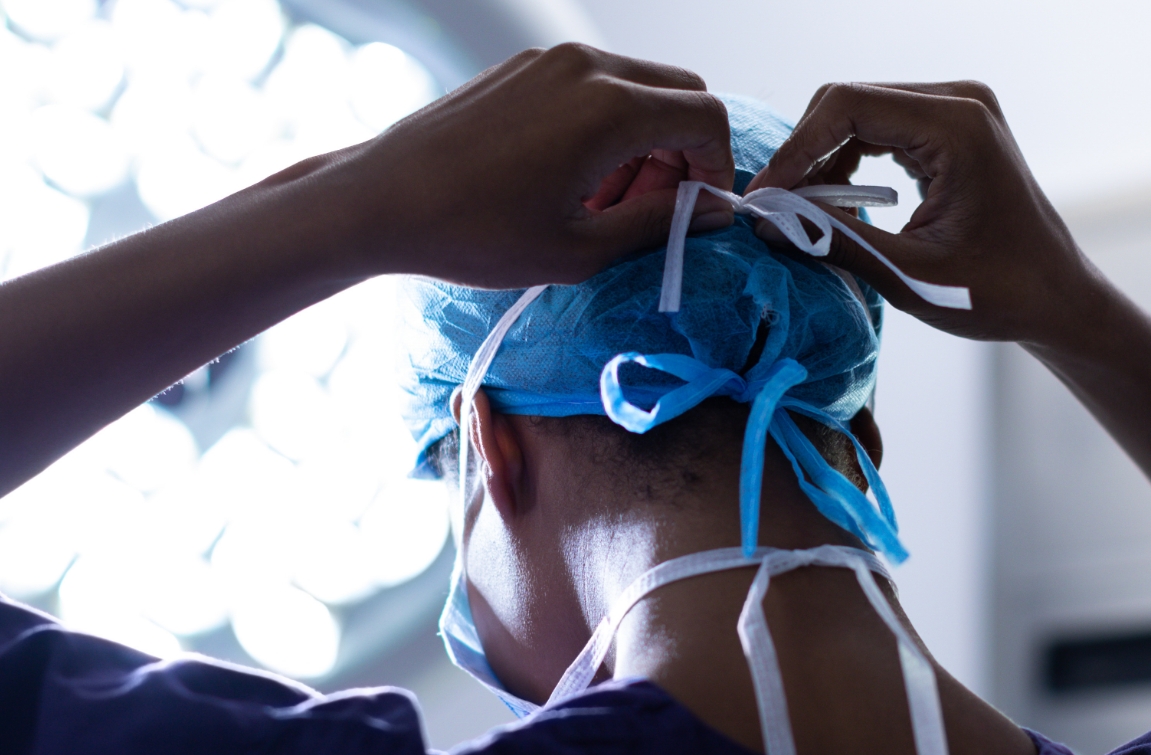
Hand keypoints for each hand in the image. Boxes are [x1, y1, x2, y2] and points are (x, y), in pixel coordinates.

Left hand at [0, 43, 732, 487]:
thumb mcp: (579, 250)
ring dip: (644, 143)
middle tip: (652, 214)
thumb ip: (657, 226)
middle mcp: (587, 67)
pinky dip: (606, 129)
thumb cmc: (476, 235)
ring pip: (636, 90)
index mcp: (609, 109)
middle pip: (678, 95)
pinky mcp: (524, 69)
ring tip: (606, 207)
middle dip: (683, 154)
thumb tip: (712, 212)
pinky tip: (571, 183)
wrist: (384, 199)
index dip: (719, 171)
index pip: (706, 119)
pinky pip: (593, 87)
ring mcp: (551, 61)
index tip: (702, 215)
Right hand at [745, 81, 1099, 347]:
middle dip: (803, 154)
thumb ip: (836, 242)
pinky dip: (846, 162)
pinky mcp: (950, 130)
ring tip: (799, 212)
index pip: (848, 105)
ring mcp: (956, 112)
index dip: (795, 149)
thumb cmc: (995, 293)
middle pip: (849, 101)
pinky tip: (832, 204)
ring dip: (821, 160)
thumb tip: (769, 227)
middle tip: (772, 210)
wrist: (1053, 297)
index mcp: (956, 126)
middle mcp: (957, 102)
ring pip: (859, 113)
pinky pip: (880, 129)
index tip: (763, 198)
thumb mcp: (908, 274)